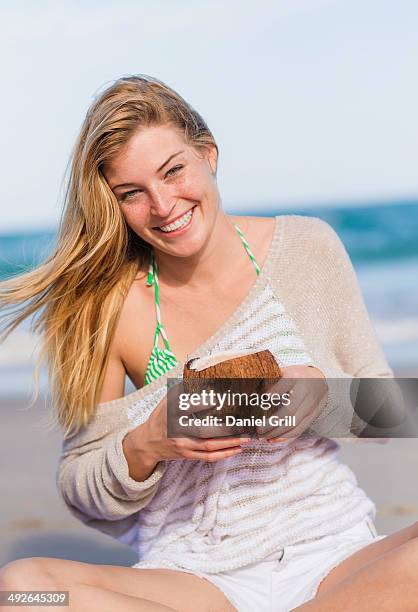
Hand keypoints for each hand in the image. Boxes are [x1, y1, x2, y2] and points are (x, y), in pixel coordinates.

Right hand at [134, 385, 250, 464]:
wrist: (147, 443)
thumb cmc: (160, 417)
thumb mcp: (166, 401)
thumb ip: (181, 389)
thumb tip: (199, 373)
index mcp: (171, 413)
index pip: (187, 408)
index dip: (202, 403)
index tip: (218, 399)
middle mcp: (177, 430)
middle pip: (203, 430)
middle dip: (225, 428)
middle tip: (243, 423)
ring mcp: (182, 445)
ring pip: (209, 446)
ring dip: (229, 443)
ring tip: (246, 438)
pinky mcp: (187, 455)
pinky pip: (208, 457)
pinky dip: (223, 454)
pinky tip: (237, 449)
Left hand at [255, 365, 327, 442]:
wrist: (321, 380)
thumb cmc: (297, 376)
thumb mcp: (286, 371)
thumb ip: (273, 379)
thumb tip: (256, 391)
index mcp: (297, 377)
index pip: (286, 384)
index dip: (276, 391)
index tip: (265, 396)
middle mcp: (306, 392)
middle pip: (290, 410)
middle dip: (272, 422)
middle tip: (259, 429)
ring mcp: (311, 406)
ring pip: (294, 424)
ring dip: (277, 433)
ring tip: (263, 436)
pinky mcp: (313, 416)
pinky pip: (299, 430)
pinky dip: (285, 437)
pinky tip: (273, 439)